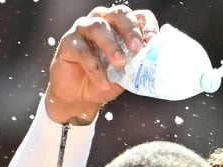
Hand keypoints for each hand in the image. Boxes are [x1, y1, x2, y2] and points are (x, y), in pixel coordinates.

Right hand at [44, 5, 159, 123]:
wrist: (80, 96)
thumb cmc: (106, 80)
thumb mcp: (127, 74)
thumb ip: (138, 65)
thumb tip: (154, 63)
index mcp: (121, 27)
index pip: (138, 17)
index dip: (148, 26)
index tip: (152, 42)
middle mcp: (103, 21)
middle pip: (118, 14)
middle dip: (129, 29)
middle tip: (136, 48)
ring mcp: (83, 29)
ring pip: (98, 27)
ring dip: (111, 45)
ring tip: (120, 63)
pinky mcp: (68, 42)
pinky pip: (81, 50)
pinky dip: (94, 67)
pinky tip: (103, 82)